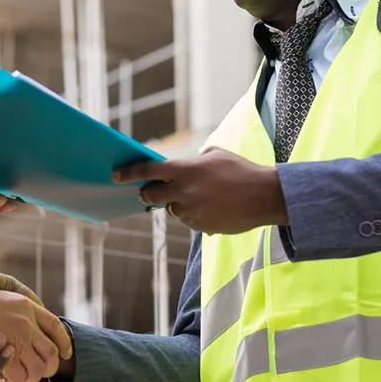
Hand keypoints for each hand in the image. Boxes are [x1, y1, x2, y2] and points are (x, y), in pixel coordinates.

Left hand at [113, 147, 287, 234]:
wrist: (264, 197)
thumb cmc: (242, 171)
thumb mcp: (217, 155)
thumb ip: (196, 159)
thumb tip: (186, 164)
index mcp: (186, 169)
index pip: (149, 171)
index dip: (129, 172)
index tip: (116, 175)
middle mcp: (184, 191)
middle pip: (150, 196)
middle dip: (146, 195)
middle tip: (147, 193)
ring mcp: (191, 211)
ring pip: (171, 210)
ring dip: (177, 204)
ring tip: (202, 197)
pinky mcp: (200, 226)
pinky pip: (188, 221)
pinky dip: (194, 215)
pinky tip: (212, 208)